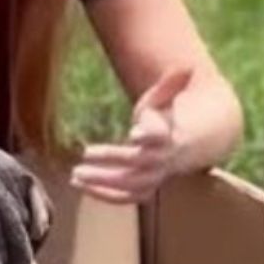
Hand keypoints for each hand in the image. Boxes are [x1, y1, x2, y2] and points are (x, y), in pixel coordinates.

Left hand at [72, 68, 192, 203]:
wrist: (183, 147)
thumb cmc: (163, 120)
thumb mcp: (163, 101)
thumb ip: (168, 87)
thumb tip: (187, 66)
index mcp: (167, 135)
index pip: (160, 136)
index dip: (148, 134)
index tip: (134, 132)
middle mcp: (161, 159)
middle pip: (137, 162)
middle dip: (112, 158)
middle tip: (85, 153)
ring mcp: (153, 177)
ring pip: (130, 184)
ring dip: (103, 181)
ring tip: (76, 174)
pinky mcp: (144, 190)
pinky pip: (126, 197)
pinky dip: (104, 195)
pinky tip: (80, 185)